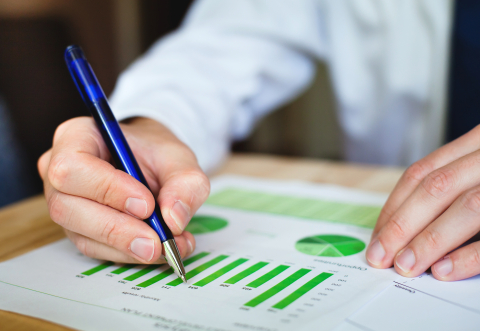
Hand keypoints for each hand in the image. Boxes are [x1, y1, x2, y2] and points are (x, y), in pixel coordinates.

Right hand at [38, 116, 209, 263]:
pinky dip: (130, 254)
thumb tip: (174, 219)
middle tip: (157, 241)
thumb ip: (184, 182)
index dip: (107, 189)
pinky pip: (97, 249)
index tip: (146, 205)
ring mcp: (65, 203)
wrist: (151, 165)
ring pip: (82, 235)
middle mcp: (59, 172)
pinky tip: (159, 249)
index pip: (73, 166)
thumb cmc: (156, 153)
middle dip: (117, 229)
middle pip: (68, 207)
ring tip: (167, 246)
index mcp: (76, 137)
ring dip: (127, 247)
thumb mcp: (179, 158)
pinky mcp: (78, 230)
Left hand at [365, 126, 479, 280]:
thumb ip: (447, 188)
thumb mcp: (474, 170)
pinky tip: (444, 269)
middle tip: (380, 257)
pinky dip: (470, 253)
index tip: (376, 237)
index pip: (421, 174)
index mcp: (475, 145)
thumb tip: (400, 229)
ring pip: (467, 205)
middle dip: (403, 224)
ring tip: (405, 265)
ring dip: (430, 239)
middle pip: (437, 187)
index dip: (394, 206)